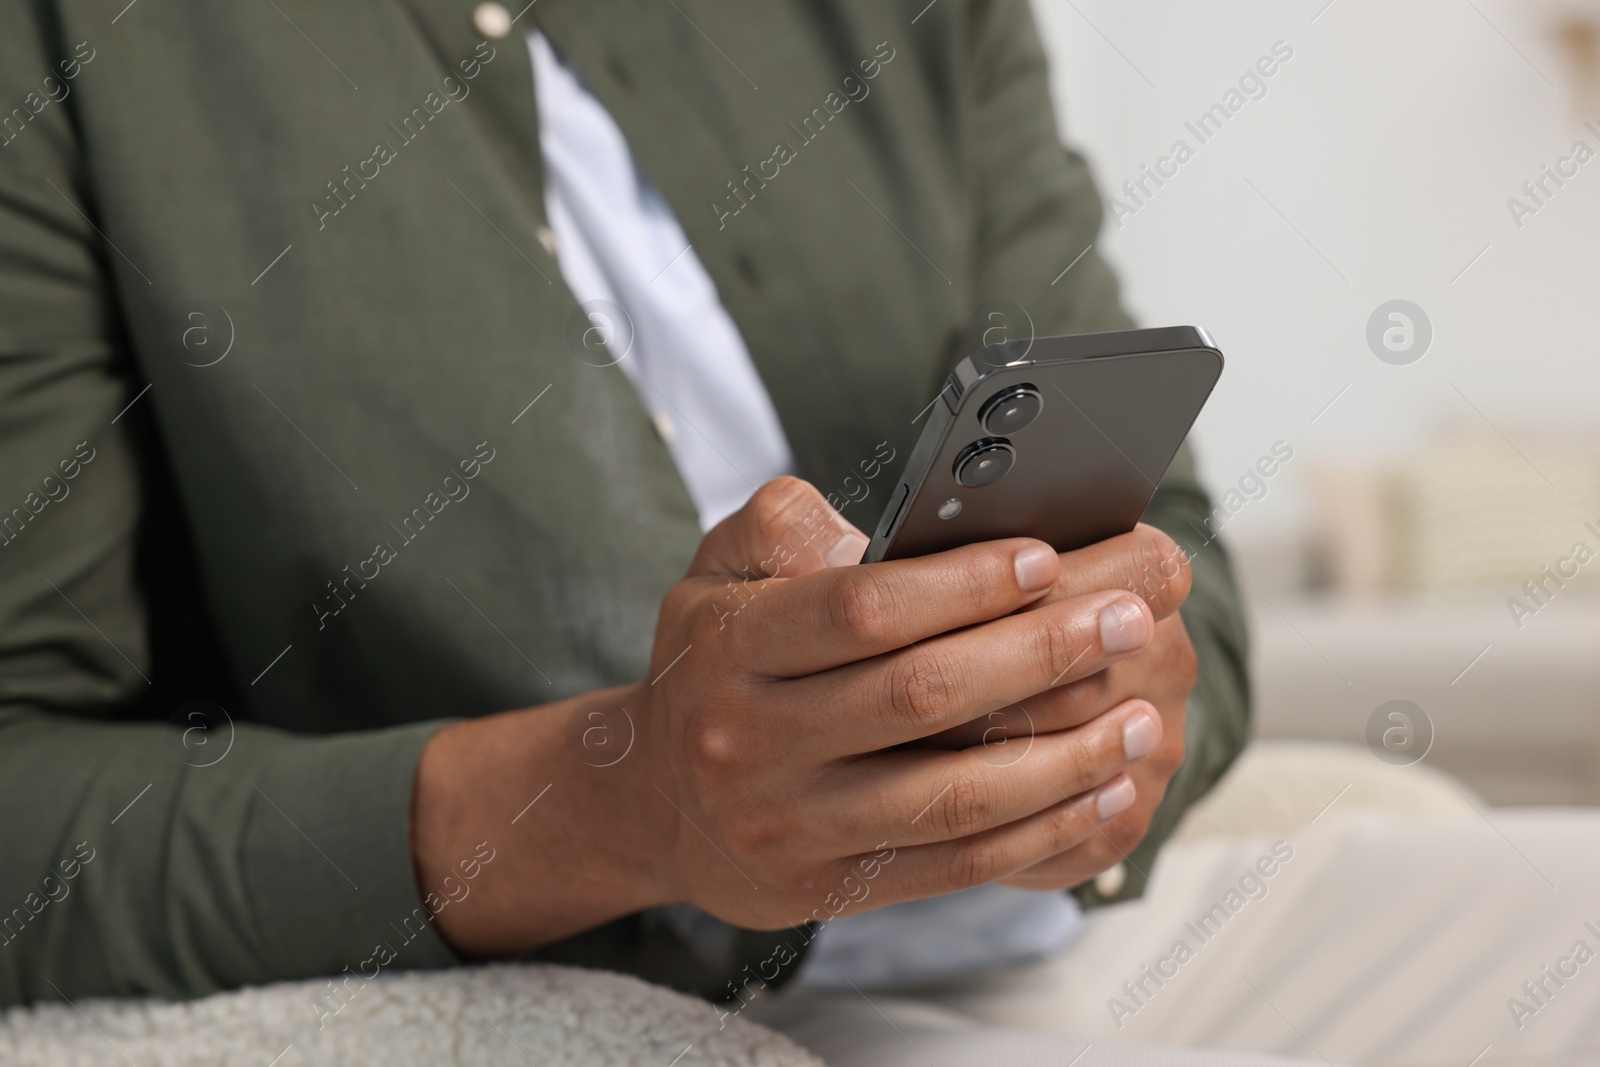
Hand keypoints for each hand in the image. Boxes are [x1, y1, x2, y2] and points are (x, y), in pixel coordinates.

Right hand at [412, 479, 1169, 954]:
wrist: (653, 800)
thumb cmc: (713, 664)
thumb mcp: (715, 573)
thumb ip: (778, 522)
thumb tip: (872, 530)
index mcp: (731, 646)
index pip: (863, 610)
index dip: (964, 584)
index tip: (1050, 558)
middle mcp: (750, 738)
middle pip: (922, 694)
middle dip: (1044, 654)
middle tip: (1134, 618)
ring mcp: (789, 823)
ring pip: (952, 793)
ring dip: (1064, 756)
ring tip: (1142, 715)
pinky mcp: (827, 886)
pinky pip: (954, 862)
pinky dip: (1042, 828)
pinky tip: (1103, 790)